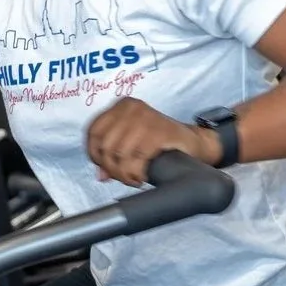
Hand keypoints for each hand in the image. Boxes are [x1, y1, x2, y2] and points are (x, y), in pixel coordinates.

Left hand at [86, 98, 218, 187]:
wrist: (193, 142)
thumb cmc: (160, 143)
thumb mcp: (132, 144)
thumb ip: (113, 155)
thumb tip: (101, 174)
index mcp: (122, 107)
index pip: (93, 132)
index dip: (94, 154)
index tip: (105, 167)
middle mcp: (132, 109)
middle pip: (105, 145)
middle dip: (111, 168)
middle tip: (124, 177)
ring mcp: (146, 119)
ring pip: (119, 154)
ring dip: (124, 174)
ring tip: (133, 178)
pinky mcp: (159, 132)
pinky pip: (137, 159)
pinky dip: (136, 173)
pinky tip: (142, 177)